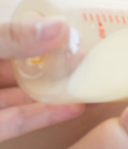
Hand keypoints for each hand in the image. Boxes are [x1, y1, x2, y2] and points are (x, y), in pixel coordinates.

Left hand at [0, 19, 84, 142]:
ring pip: (26, 95)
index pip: (16, 34)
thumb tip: (60, 26)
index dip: (46, 31)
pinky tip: (75, 108)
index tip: (79, 30)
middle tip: (93, 62)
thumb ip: (12, 37)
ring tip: (92, 85)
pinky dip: (46, 116)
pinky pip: (18, 121)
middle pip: (26, 66)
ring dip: (59, 92)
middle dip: (59, 64)